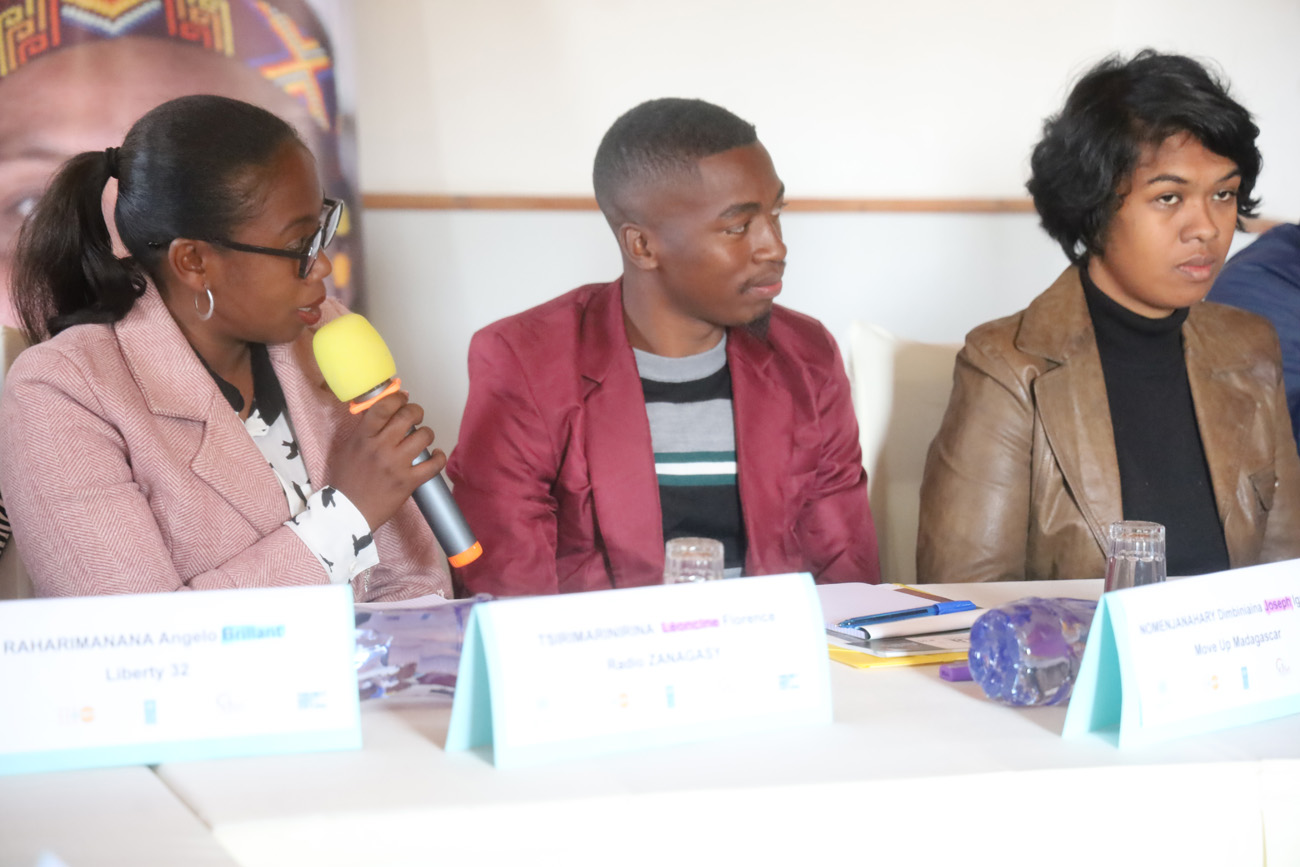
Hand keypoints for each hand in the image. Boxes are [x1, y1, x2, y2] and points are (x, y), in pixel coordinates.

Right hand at [327, 391, 442, 529]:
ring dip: (426, 434)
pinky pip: (434, 464)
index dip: (397, 398)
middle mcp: (381, 448)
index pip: (383, 407)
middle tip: (416, 416)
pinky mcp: (409, 482)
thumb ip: (365, 429)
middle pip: (407, 417)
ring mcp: (396, 465)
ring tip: (422, 438)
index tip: (403, 398)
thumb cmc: (347, 479)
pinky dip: (439, 457)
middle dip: (416, 411)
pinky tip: (435, 455)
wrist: (349, 512)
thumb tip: (384, 410)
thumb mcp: (349, 448)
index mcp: (363, 437)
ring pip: (424, 436)